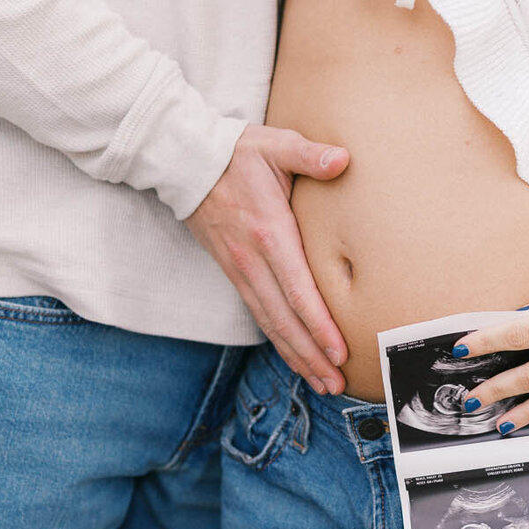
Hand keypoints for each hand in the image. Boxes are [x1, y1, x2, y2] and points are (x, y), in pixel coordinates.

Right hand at [187, 124, 349, 393]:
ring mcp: (240, 270)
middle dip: (311, 356)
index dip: (318, 325)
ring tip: (322, 383)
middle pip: (284, 320)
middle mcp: (252, 260)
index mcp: (269, 232)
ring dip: (296, 356)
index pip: (297, 290)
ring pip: (270, 324)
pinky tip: (296, 356)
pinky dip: (279, 341)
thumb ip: (309, 154)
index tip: (338, 352)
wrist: (185, 160)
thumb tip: (343, 159)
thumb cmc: (237, 151)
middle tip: (337, 384)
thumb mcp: (275, 145)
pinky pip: (259, 314)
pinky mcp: (233, 272)